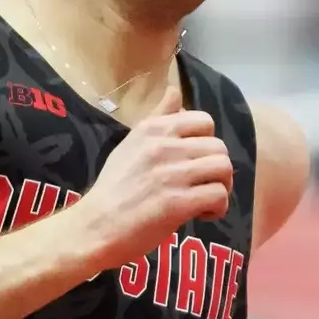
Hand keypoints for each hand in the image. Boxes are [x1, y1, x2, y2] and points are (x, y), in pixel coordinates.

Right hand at [76, 85, 231, 269]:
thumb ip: (158, 118)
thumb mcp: (131, 143)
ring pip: (223, 168)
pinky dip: (217, 208)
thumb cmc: (114, 188)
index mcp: (152, 129)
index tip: (194, 161)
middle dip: (217, 169)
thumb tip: (175, 91)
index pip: (204, 121)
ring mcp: (170, 174)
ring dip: (221, 187)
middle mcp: (162, 146)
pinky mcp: (177, 203)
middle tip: (202, 185)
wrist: (95, 227)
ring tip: (204, 199)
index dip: (207, 143)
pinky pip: (218, 195)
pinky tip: (200, 214)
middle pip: (219, 147)